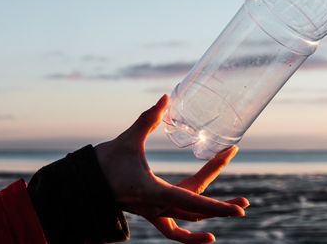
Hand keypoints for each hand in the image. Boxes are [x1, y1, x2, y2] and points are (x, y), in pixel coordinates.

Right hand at [95, 94, 248, 243]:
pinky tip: (206, 234)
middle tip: (245, 203)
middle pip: (195, 211)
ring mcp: (154, 212)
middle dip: (222, 207)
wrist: (81, 185)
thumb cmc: (102, 164)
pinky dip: (190, 234)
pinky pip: (174, 229)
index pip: (191, 200)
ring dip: (211, 216)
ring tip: (234, 210)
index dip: (216, 206)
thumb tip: (166, 98)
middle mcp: (156, 206)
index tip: (239, 210)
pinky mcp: (151, 212)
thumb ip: (149, 119)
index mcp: (152, 191)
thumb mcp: (128, 140)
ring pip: (188, 220)